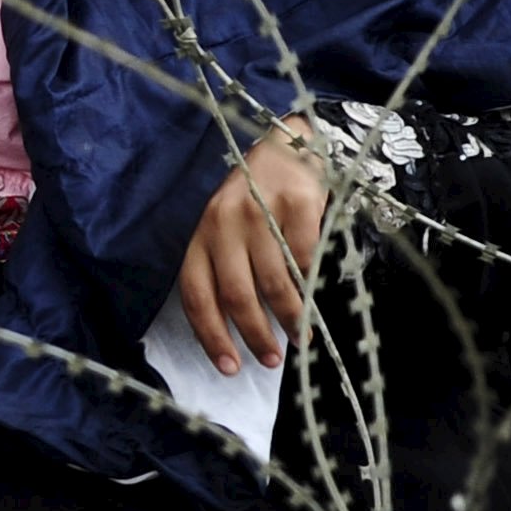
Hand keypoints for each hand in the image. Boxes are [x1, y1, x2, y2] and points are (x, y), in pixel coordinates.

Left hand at [178, 115, 328, 375]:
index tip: (228, 367)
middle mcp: (224, 224)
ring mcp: (262, 212)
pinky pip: (306, 257)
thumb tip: (242, 327)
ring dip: (288, 318)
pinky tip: (313, 298)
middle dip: (254, 334)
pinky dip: (310, 283)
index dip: (211, 335)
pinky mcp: (300, 203)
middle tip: (270, 360)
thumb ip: (227, 268)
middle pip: (236, 294)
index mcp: (200, 235)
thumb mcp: (225, 229)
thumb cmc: (252, 198)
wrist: (286, 143)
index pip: (196, 294)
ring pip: (274, 281)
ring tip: (299, 339)